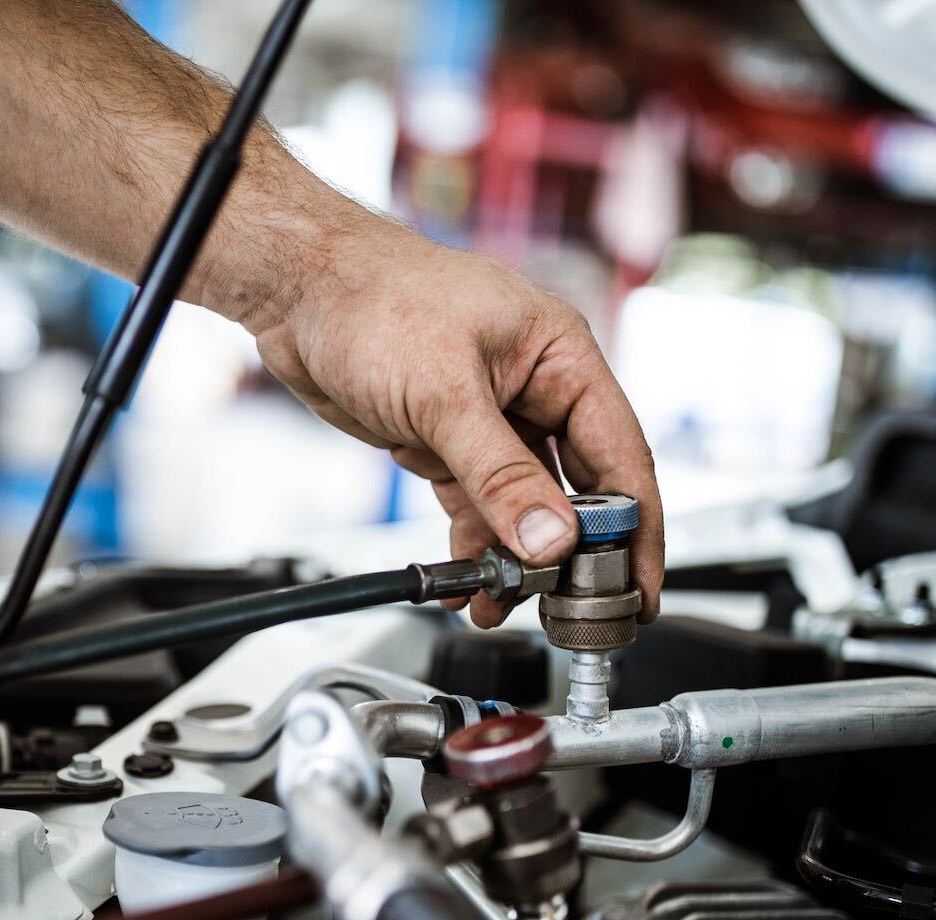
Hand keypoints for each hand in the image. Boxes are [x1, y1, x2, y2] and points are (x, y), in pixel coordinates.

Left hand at [249, 213, 662, 628]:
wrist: (297, 292)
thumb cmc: (373, 298)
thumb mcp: (444, 393)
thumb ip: (499, 474)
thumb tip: (549, 538)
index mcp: (561, 358)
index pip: (619, 457)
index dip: (635, 529)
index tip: (639, 588)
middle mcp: (536, 387)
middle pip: (576, 489)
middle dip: (570, 555)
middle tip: (568, 612)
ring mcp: (491, 417)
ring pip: (522, 506)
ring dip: (514, 559)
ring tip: (500, 605)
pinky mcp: (447, 440)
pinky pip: (476, 505)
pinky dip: (472, 544)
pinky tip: (465, 580)